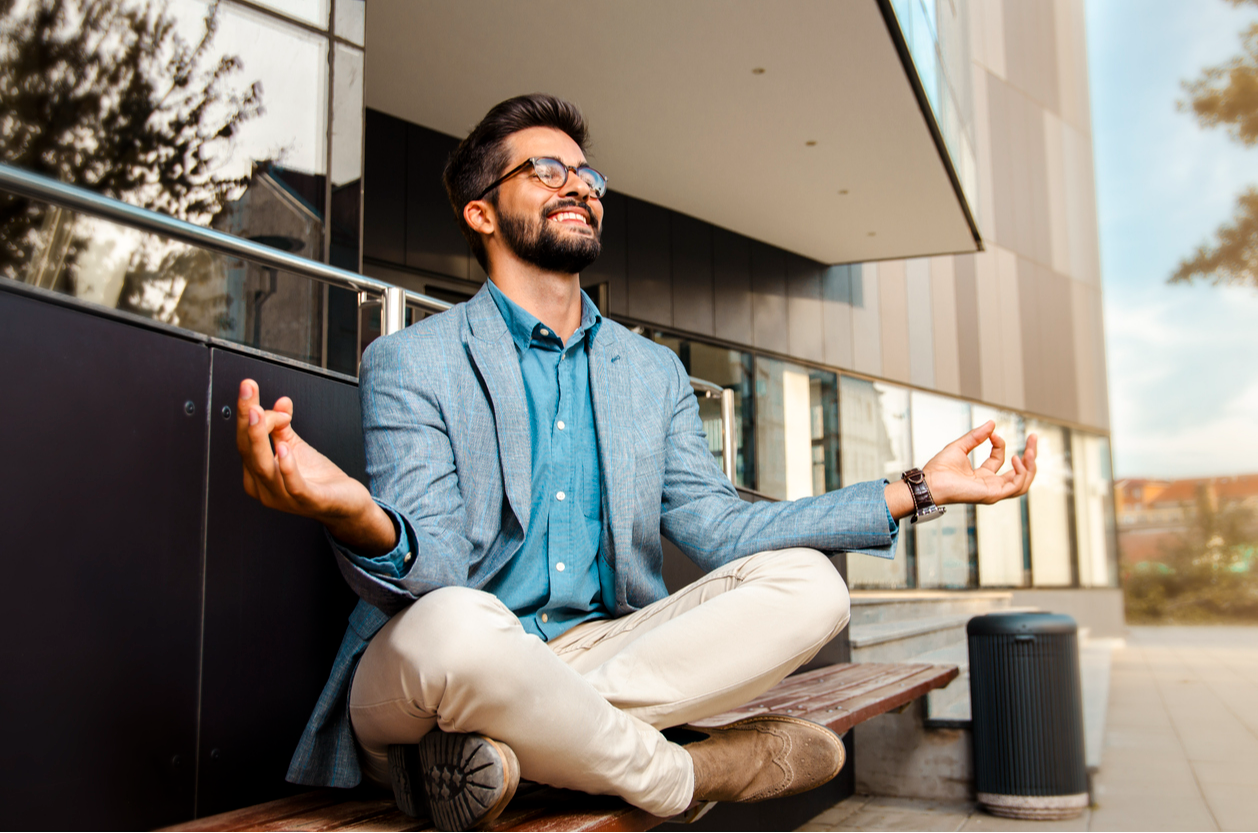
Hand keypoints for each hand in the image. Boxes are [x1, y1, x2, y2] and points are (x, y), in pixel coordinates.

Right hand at [236, 379, 396, 554]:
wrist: (346, 505)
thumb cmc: (319, 480)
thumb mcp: (296, 449)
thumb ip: (283, 427)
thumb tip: (280, 402)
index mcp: (257, 475)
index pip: (244, 441)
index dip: (245, 413)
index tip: (249, 387)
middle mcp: (265, 489)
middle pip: (249, 452)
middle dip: (247, 420)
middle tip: (248, 391)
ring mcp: (284, 498)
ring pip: (264, 468)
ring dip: (260, 438)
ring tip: (260, 414)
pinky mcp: (308, 501)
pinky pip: (293, 486)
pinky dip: (287, 467)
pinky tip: (284, 448)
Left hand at [921, 421, 1037, 505]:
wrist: (931, 481)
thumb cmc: (939, 469)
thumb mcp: (960, 446)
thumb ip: (976, 436)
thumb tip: (992, 423)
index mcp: (981, 476)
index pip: (999, 460)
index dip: (1000, 444)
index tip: (993, 434)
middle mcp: (989, 485)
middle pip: (1019, 473)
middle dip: (1030, 456)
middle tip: (1034, 438)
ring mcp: (993, 491)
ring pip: (1022, 482)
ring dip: (1030, 465)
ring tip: (1029, 450)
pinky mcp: (993, 494)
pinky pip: (1016, 487)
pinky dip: (1021, 473)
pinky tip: (1017, 458)